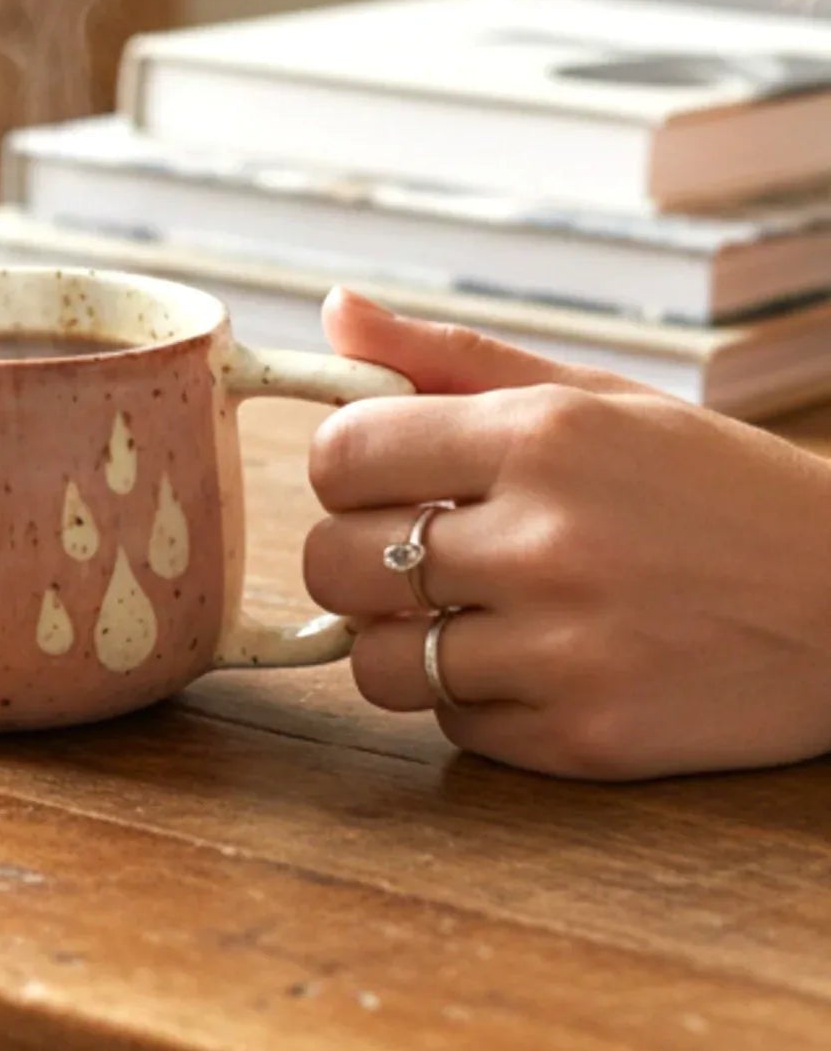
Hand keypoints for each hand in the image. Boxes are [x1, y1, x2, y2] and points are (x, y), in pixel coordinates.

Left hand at [303, 287, 830, 779]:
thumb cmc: (715, 489)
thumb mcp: (597, 396)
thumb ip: (451, 358)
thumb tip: (334, 311)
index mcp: (538, 437)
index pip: (340, 453)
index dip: (346, 468)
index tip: (383, 478)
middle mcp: (543, 542)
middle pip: (335, 560)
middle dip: (360, 554)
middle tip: (422, 550)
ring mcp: (563, 649)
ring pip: (377, 660)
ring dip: (405, 639)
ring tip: (470, 613)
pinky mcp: (586, 739)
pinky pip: (452, 724)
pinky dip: (473, 700)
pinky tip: (534, 663)